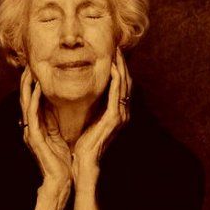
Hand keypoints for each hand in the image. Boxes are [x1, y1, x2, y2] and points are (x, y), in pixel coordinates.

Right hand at [20, 66, 72, 192]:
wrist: (61, 180)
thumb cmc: (62, 161)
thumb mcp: (59, 137)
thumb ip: (56, 123)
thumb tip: (62, 109)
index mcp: (37, 126)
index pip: (33, 100)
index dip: (33, 84)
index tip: (38, 67)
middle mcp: (31, 127)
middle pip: (26, 98)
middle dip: (27, 81)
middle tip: (30, 62)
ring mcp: (31, 131)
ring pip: (26, 103)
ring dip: (28, 86)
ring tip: (30, 70)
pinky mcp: (35, 137)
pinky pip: (33, 114)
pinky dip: (34, 100)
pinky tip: (38, 88)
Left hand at [72, 48, 131, 187]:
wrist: (84, 163)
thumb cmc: (83, 145)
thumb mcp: (88, 121)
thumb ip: (91, 108)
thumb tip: (84, 93)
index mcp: (116, 113)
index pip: (120, 86)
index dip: (118, 69)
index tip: (112, 53)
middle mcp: (122, 113)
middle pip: (125, 82)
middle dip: (122, 63)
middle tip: (118, 46)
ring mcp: (120, 116)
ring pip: (124, 85)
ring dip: (121, 67)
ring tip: (117, 51)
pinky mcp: (115, 118)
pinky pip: (117, 94)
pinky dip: (116, 79)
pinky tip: (113, 67)